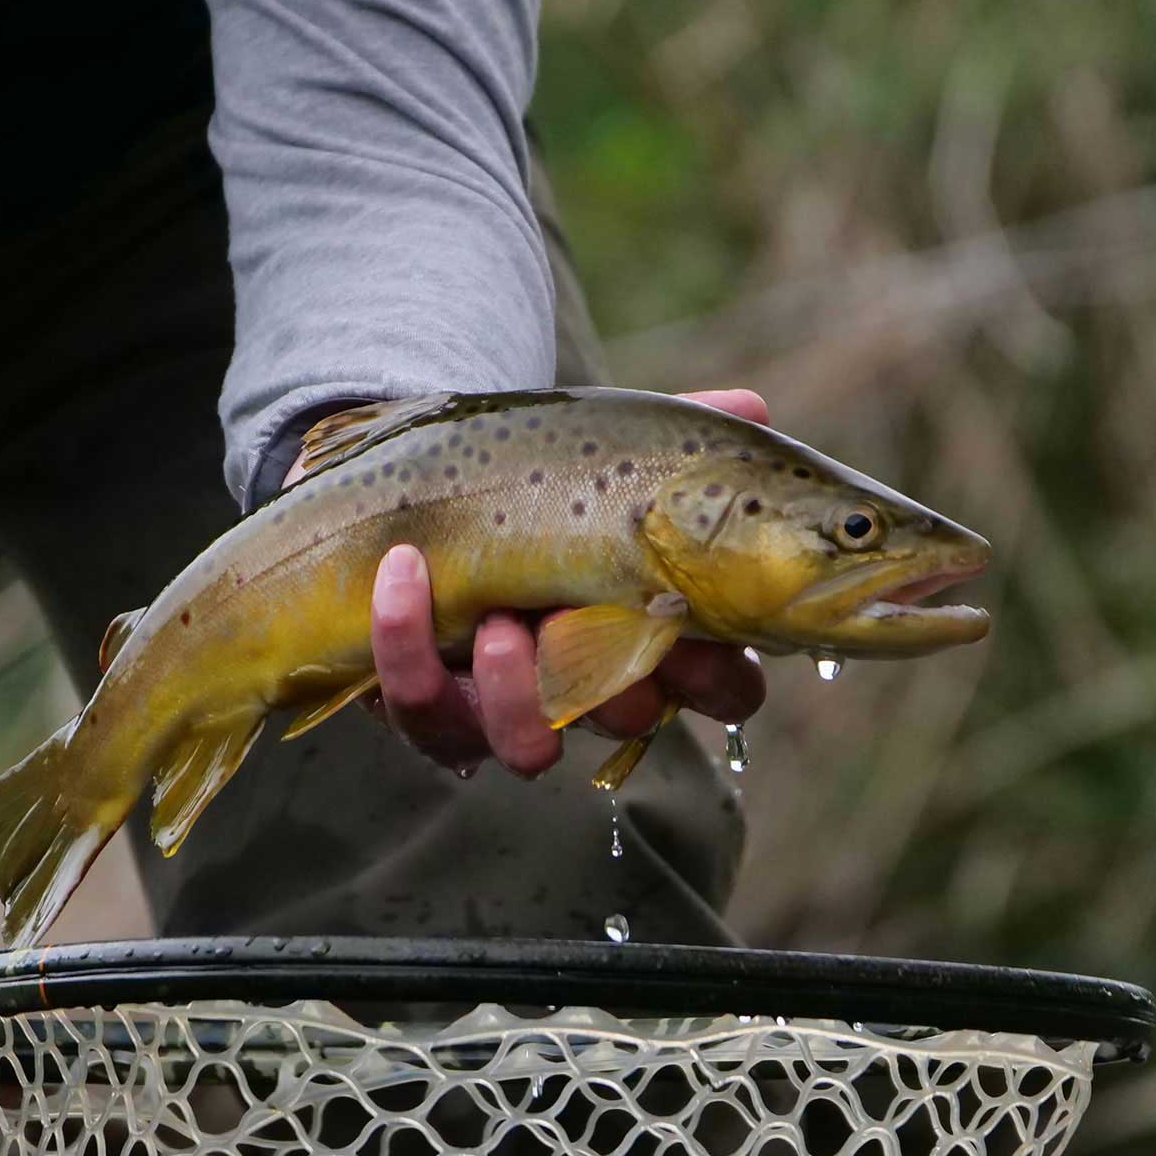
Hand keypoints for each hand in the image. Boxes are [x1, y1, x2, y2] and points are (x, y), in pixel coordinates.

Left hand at [367, 388, 768, 775]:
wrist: (421, 479)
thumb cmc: (537, 477)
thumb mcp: (607, 449)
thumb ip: (679, 434)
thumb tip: (749, 408)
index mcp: (654, 632)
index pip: (724, 687)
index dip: (717, 675)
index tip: (689, 626)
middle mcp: (589, 684)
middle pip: (628, 721)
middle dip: (610, 685)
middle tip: (578, 626)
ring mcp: (510, 707)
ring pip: (528, 748)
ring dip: (515, 688)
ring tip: (499, 619)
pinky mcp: (433, 709)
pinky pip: (424, 713)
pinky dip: (408, 642)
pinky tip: (406, 569)